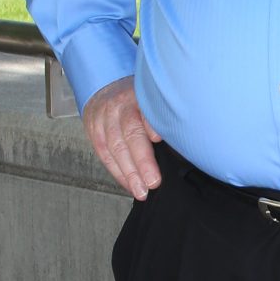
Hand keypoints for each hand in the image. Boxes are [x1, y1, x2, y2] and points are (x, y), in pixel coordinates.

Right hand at [82, 78, 163, 198]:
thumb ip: (164, 119)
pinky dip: (117, 172)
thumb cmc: (138, 100)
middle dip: (141, 161)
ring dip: (129, 172)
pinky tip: (129, 184)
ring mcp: (104, 116)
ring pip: (114, 146)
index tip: (158, 138)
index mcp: (140, 94)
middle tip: (153, 182)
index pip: (147, 109)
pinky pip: (104, 154)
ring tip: (141, 191)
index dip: (151, 123)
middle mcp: (120, 104)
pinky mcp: (93, 129)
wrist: (106, 89)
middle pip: (130, 132)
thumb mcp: (154, 100)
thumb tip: (186, 147)